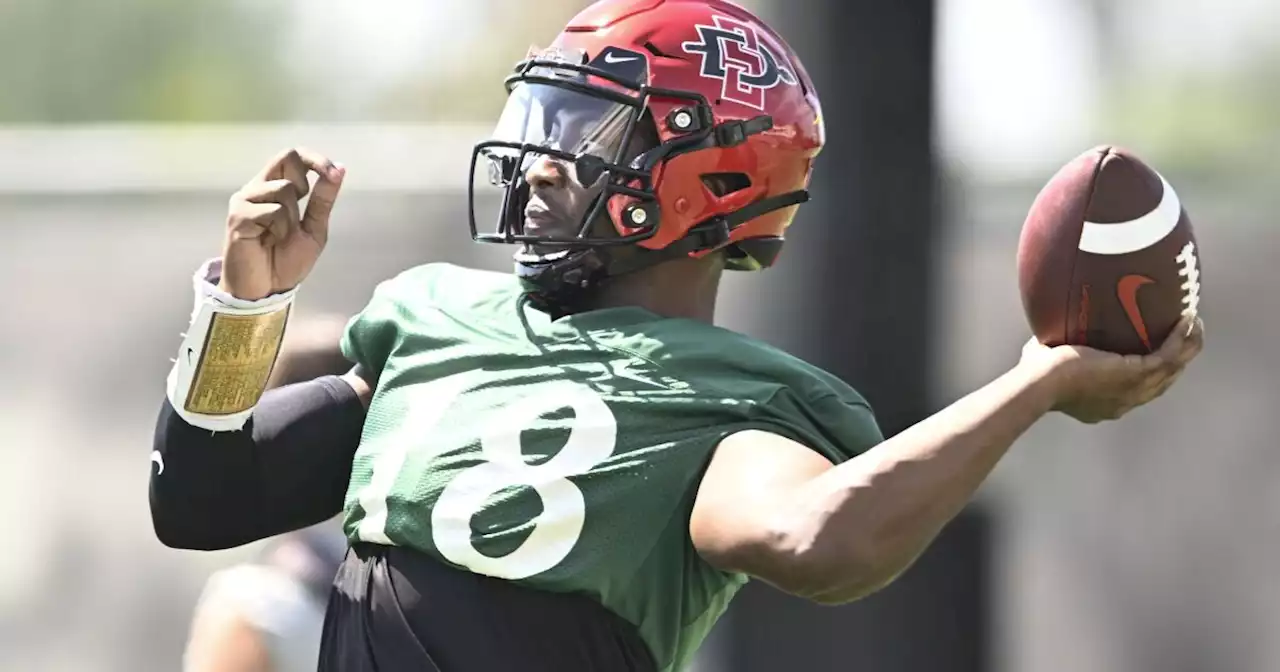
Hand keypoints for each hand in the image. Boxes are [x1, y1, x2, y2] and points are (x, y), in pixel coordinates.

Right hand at [220, 148, 345, 300]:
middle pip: (286, 157)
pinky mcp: (238, 216)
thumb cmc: (285, 262)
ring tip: (279, 238)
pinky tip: (268, 242)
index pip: (293, 156)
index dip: (316, 160)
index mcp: (275, 188)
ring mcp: (245, 200)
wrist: (266, 291)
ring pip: (284, 189)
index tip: (335, 173)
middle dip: (305, 183)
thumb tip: (341, 168)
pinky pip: (272, 211)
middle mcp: (258, 188)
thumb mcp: (314, 229)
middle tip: (300, 215)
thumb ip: (323, 200)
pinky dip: (280, 230)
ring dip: (293, 218)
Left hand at [1021, 316, 1204, 423]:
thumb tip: (1043, 334)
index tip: (1157, 353)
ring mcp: (1134, 390)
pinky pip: (1169, 355)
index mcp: (1108, 403)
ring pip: (1174, 368)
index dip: (1152, 373)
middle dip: (1179, 358)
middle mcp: (1126, 401)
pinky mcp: (1137, 374)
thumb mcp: (1047, 363)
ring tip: (1195, 323)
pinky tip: (1187, 319)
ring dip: (1189, 345)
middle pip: (1163, 381)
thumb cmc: (1033, 375)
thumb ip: (1051, 352)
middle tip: (1186, 335)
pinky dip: (1181, 338)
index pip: (1138, 390)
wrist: (1039, 384)